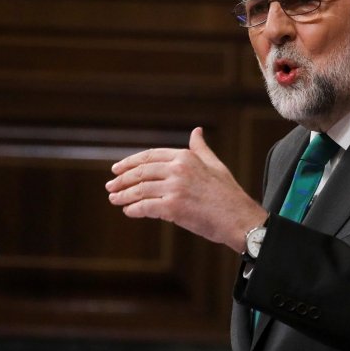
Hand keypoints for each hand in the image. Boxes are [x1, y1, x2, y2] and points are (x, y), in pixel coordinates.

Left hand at [106, 127, 267, 251]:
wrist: (239, 219)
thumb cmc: (228, 194)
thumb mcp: (215, 164)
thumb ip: (200, 148)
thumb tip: (196, 131)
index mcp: (186, 157)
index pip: (150, 156)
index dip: (130, 162)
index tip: (117, 169)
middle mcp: (178, 169)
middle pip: (141, 172)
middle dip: (122, 179)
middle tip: (110, 186)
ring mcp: (175, 188)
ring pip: (140, 190)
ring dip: (124, 195)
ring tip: (114, 199)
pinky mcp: (173, 207)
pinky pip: (146, 207)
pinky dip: (134, 209)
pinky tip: (128, 211)